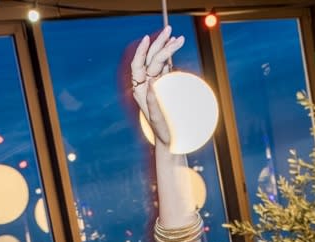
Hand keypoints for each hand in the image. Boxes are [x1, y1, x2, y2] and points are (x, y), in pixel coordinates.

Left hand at [130, 27, 183, 148]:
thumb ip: (152, 100)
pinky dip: (171, 55)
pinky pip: (166, 66)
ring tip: (177, 37)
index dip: (141, 51)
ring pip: (159, 60)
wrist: (169, 138)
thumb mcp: (156, 117)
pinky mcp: (164, 84)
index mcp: (140, 90)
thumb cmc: (162, 131)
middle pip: (150, 58)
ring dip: (167, 47)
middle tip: (170, 30)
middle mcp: (146, 84)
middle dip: (159, 43)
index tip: (147, 38)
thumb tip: (149, 82)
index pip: (138, 65)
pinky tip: (176, 46)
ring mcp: (155, 82)